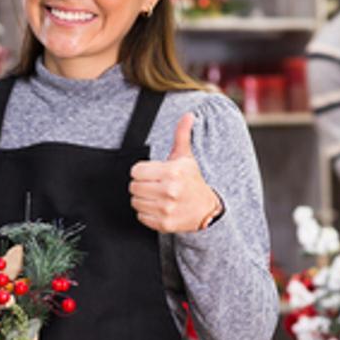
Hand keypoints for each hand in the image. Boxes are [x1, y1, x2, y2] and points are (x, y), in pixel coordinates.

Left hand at [129, 113, 222, 232]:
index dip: (142, 171)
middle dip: (142, 185)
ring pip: (135, 201)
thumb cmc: (192, 181)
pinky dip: (147, 213)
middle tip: (154, 185)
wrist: (206, 210)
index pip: (136, 171)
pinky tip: (158, 207)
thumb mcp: (186, 157)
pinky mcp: (164, 224)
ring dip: (143, 199)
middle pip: (134, 186)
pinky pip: (141, 216)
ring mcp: (166, 209)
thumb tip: (188, 115)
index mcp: (172, 172)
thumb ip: (182, 135)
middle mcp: (169, 191)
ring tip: (156, 196)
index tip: (152, 173)